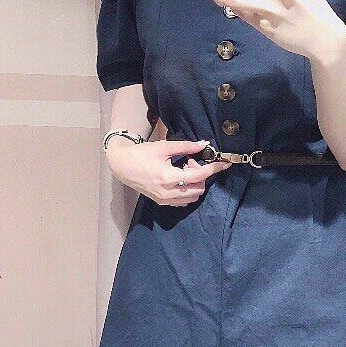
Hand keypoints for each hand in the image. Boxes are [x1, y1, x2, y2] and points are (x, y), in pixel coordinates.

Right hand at [106, 138, 230, 206]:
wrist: (122, 165)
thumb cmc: (142, 153)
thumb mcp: (164, 147)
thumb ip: (186, 147)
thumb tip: (204, 145)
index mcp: (168, 177)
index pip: (198, 176)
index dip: (213, 169)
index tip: (223, 163)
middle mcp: (167, 192)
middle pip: (198, 188)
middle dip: (201, 175)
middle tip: (190, 162)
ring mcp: (164, 199)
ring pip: (193, 197)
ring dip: (195, 184)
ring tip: (184, 170)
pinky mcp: (161, 202)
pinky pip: (183, 201)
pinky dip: (188, 191)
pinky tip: (180, 180)